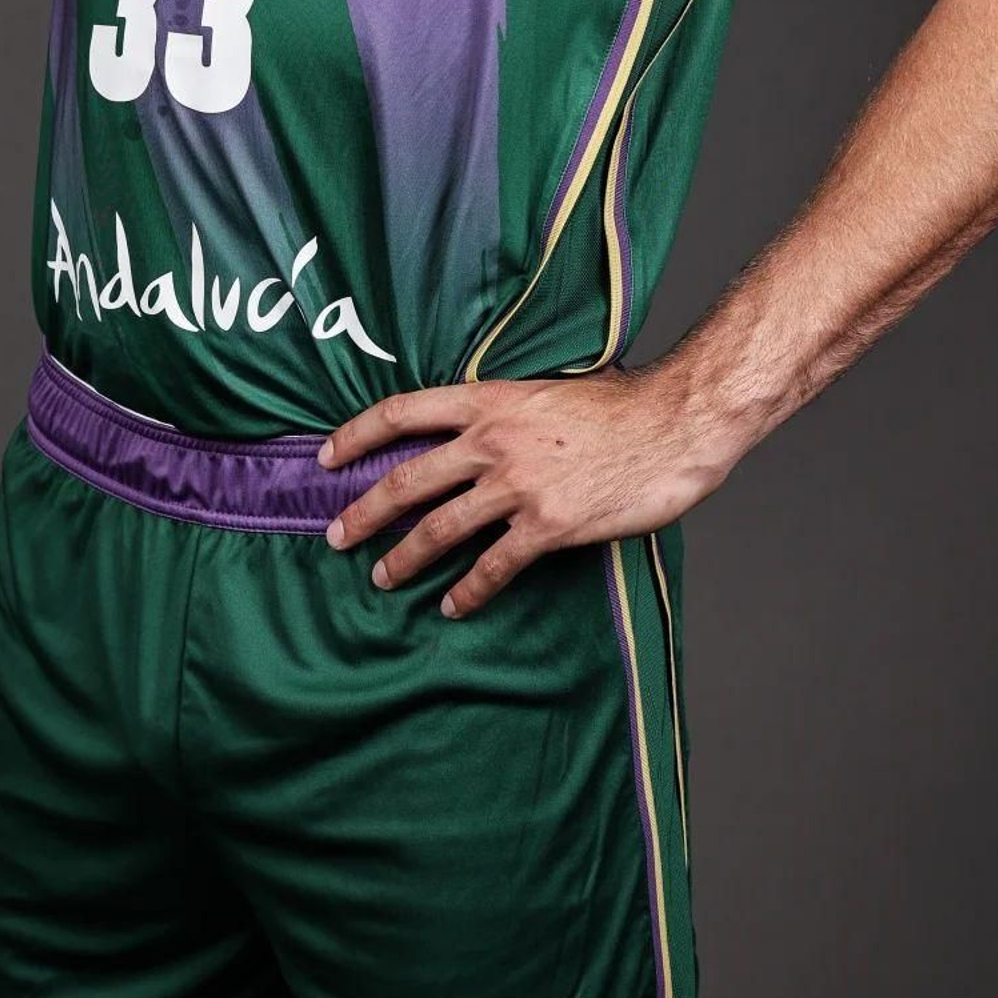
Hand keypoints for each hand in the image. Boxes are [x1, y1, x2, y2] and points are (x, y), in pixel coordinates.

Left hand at [319, 361, 749, 617]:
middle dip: (363, 511)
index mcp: (490, 400)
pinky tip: (452, 606)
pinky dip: (468, 591)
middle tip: (336, 535)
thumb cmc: (623, 404)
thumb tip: (482, 427)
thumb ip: (509, 410)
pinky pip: (493, 566)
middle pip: (407, 479)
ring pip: (439, 528)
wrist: (672, 423)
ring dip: (404, 556)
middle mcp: (492, 441)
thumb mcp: (549, 390)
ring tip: (383, 576)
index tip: (326, 457)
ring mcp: (517, 485)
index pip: (402, 412)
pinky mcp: (547, 526)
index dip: (357, 434)